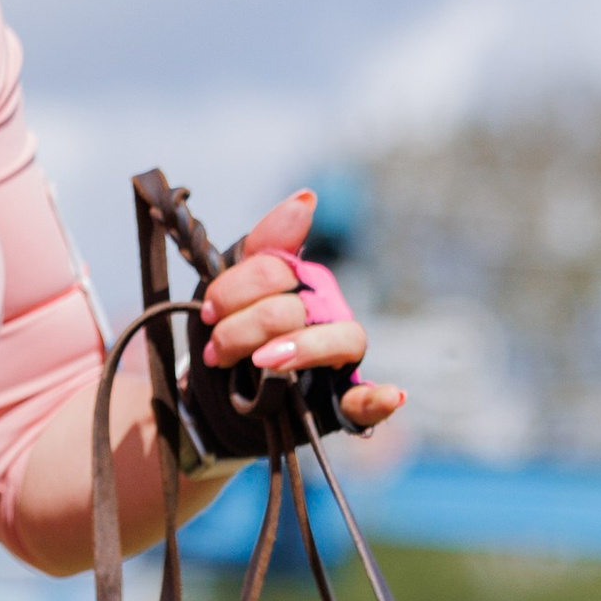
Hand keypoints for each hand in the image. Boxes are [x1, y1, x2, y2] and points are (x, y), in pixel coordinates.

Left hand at [200, 189, 405, 435]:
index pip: (276, 272)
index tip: (208, 312)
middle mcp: (326, 315)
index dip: (236, 290)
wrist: (218, 402)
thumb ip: (266, 246)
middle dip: (244, 328)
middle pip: (295, 307)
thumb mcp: (236, 290)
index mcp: (301, 284)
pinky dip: (381, 398)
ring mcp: (337, 358)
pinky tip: (391, 394)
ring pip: (339, 338)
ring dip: (301, 348)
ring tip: (261, 363)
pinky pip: (368, 400)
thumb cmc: (233, 339)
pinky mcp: (341, 402)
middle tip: (215, 352)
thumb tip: (309, 197)